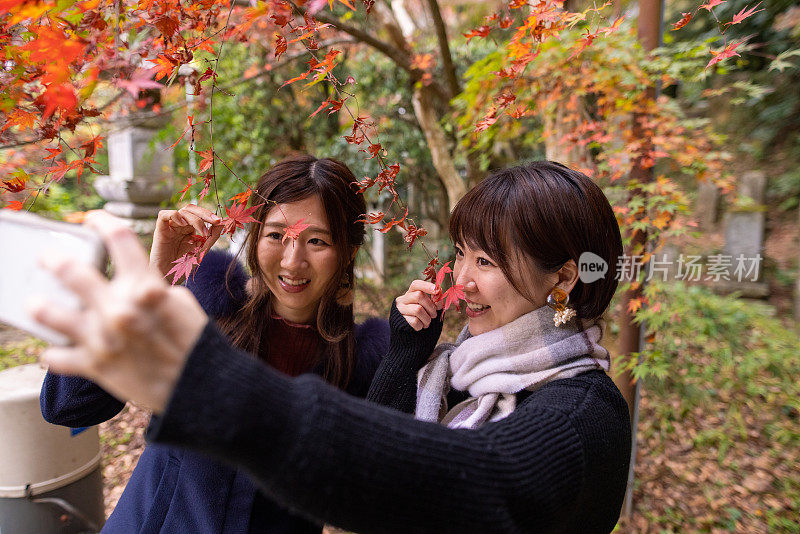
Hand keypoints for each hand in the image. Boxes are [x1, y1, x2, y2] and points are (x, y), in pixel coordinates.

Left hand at [29, 211, 208, 412]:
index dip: (102, 221)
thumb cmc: (196, 343)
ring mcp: (104, 339)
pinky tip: (57, 349)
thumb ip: (152, 289)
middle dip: (55, 259)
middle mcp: (120, 310)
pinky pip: (57, 356)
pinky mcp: (95, 367)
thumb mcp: (183, 304)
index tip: (92, 219)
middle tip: (48, 258)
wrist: (200, 389)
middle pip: (73, 271)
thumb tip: (133, 284)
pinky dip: (56, 353)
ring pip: (50, 313)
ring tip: (36, 302)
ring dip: (40, 306)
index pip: (119, 238)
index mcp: (147, 288)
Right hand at [150, 204, 222, 277]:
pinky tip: (183, 224)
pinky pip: (163, 215)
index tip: (220, 221)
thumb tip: (221, 223)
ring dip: (195, 219)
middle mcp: (179, 226)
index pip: (198, 214)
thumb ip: (211, 237)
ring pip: (181, 212)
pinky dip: (174, 215)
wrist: (168, 278)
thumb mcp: (201, 250)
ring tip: (203, 232)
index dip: (209, 215)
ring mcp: (170, 227)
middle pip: (190, 209)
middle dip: (205, 213)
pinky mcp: (160, 230)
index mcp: (188, 229)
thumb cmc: (183, 267)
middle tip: (216, 220)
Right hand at [395, 280, 441, 330]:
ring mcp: (400, 309)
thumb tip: (439, 292)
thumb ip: (435, 300)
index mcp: (411, 294)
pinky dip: (421, 325)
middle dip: (430, 306)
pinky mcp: (400, 320)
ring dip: (427, 318)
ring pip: (418, 309)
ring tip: (427, 323)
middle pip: (419, 296)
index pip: (416, 284)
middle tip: (434, 315)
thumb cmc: (423, 317)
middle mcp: (403, 299)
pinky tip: (420, 326)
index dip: (426, 286)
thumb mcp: (430, 308)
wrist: (411, 334)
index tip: (436, 289)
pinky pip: (414, 321)